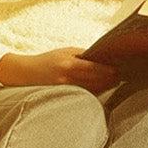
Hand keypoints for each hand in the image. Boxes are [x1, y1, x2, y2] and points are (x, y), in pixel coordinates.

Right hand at [0, 48, 118, 91]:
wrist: (26, 73)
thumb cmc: (48, 59)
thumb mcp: (65, 51)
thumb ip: (84, 54)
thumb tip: (104, 56)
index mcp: (68, 64)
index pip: (94, 69)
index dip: (109, 71)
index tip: (119, 70)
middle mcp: (67, 78)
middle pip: (95, 82)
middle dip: (110, 80)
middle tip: (121, 77)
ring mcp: (65, 89)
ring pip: (92, 90)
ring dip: (104, 86)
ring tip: (114, 82)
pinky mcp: (64, 96)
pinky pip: (84, 94)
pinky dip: (95, 91)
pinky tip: (102, 87)